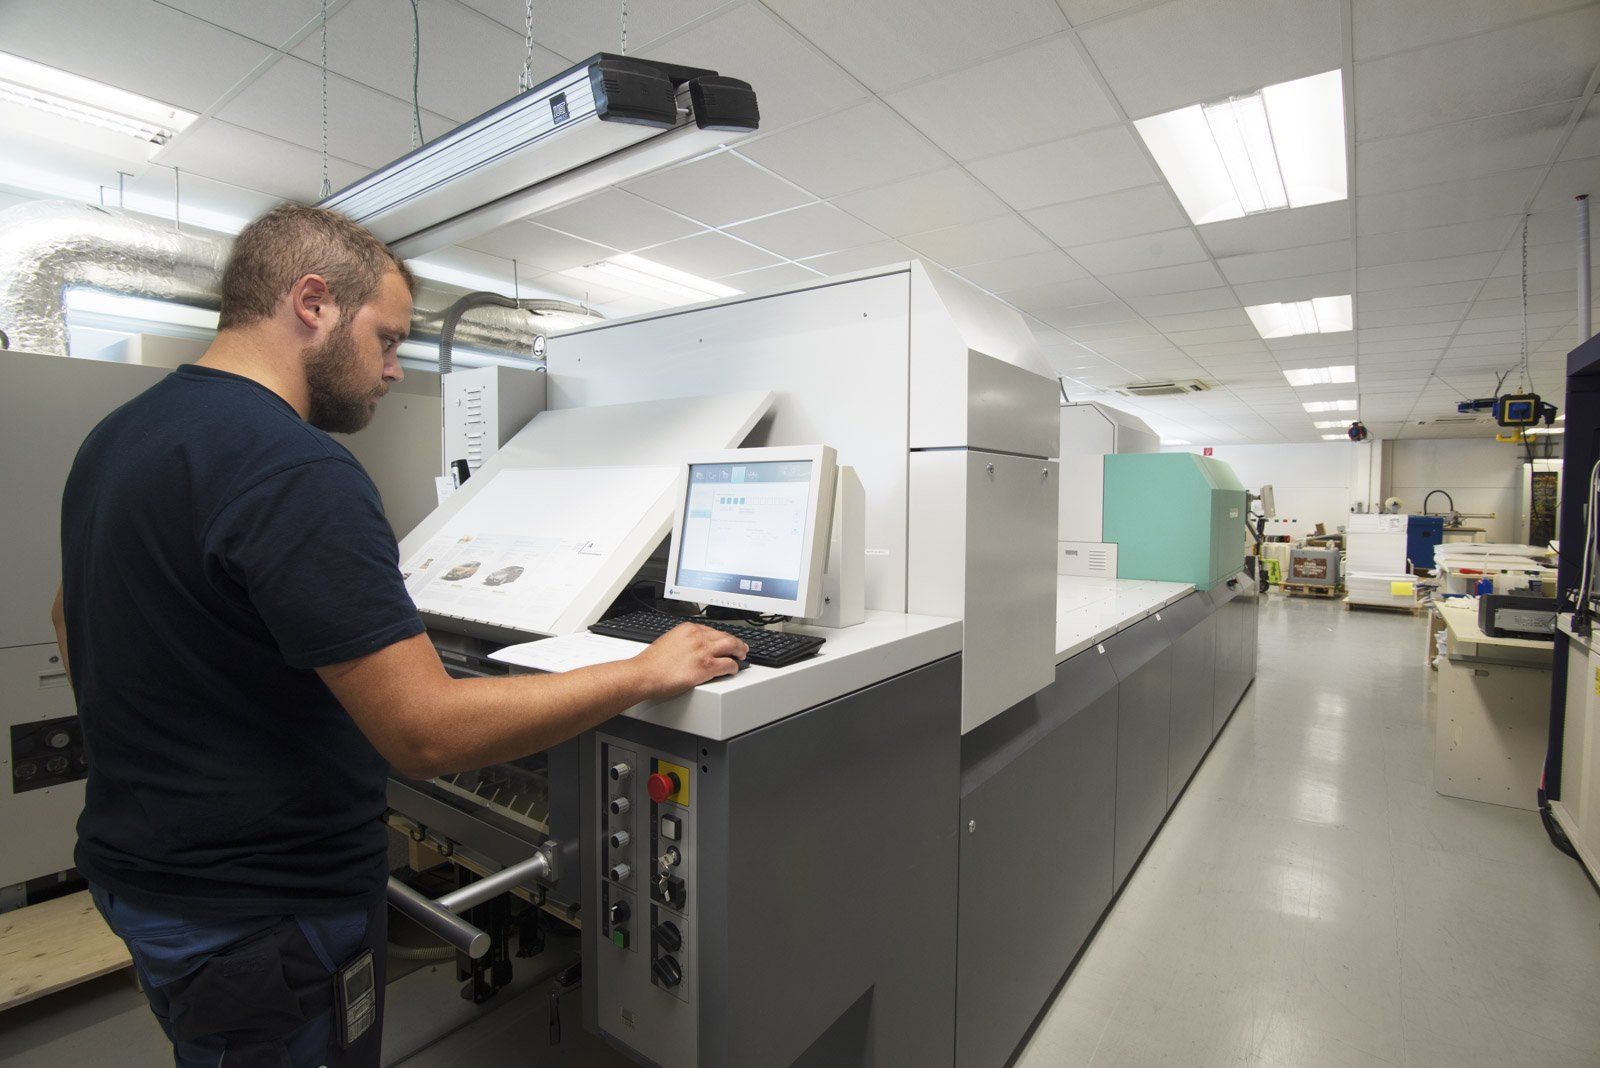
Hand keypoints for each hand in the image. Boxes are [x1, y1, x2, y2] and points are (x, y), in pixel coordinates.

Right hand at [631, 623, 747, 698]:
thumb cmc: (651, 662)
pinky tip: (734, 669)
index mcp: (688, 628)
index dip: (721, 637)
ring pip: (731, 647)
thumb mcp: (668, 640)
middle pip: (725, 636)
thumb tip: (690, 648)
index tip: (725, 640)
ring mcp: (703, 651)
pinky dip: (734, 667)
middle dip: (736, 642)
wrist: (644, 674)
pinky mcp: (706, 667)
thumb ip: (682, 641)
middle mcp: (697, 636)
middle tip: (741, 647)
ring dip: (739, 651)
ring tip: (742, 656)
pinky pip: (728, 664)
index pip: (712, 630)